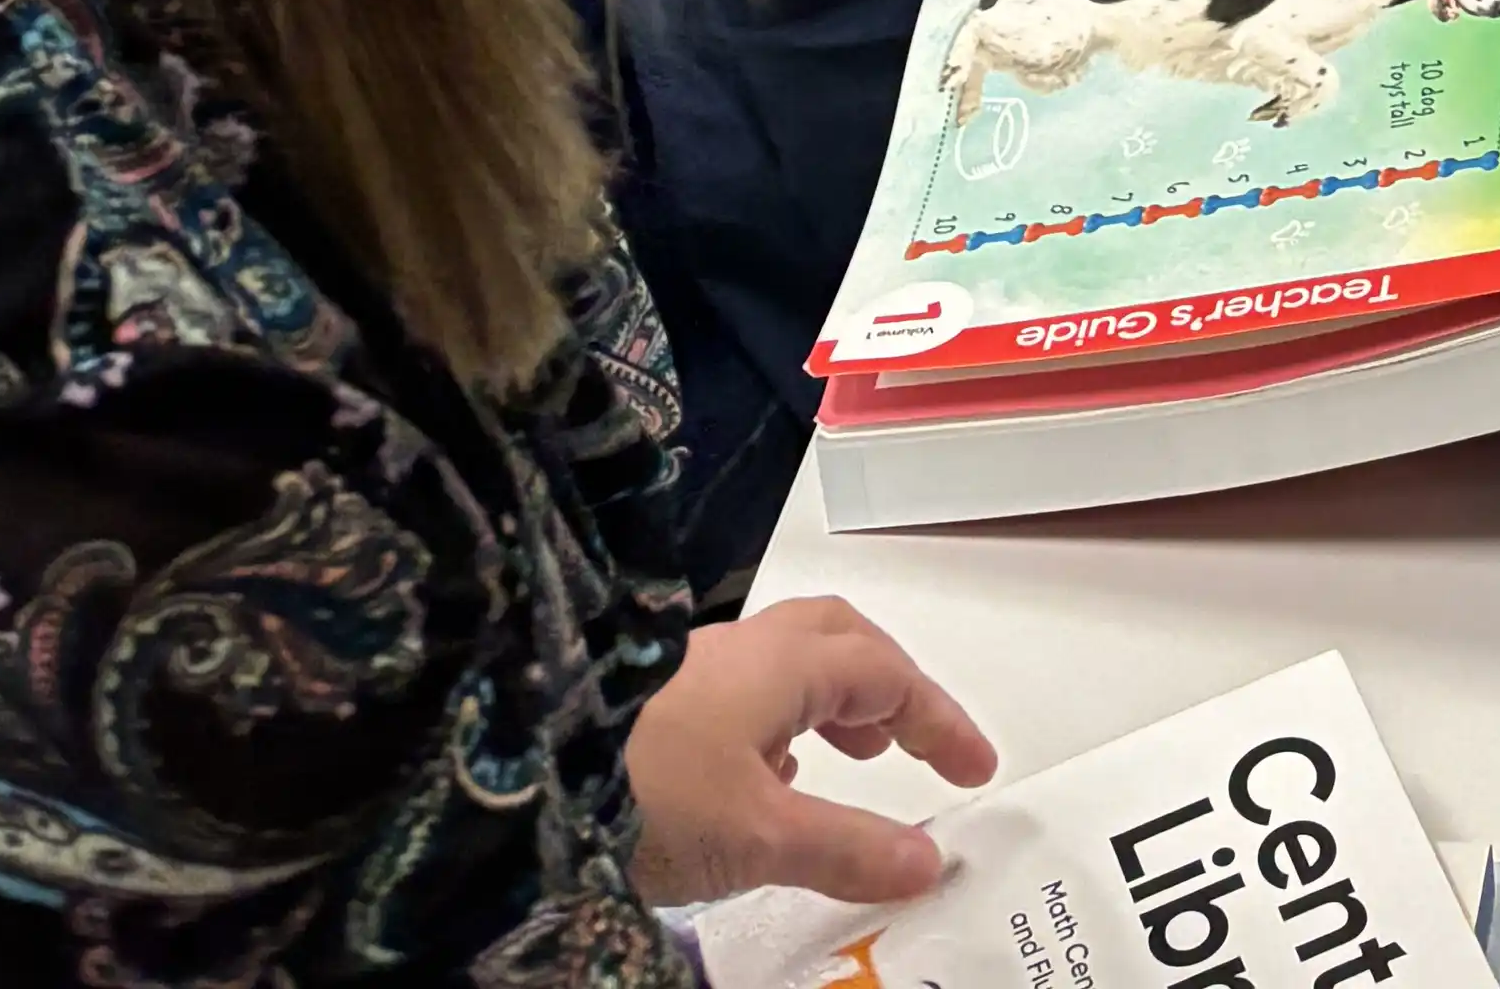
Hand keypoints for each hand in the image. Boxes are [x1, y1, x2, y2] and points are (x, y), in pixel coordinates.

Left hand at [624, 594, 995, 914]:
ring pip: (789, 661)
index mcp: (780, 663)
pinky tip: (773, 777)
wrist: (522, 784)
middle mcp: (742, 648)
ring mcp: (693, 668)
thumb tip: (932, 860)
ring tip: (856, 758)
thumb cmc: (655, 796)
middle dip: (891, 684)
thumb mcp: (761, 836)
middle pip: (840, 638)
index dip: (938, 718)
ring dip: (836, 698)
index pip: (886, 672)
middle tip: (919, 743)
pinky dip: (786, 720)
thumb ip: (849, 848)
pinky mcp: (656, 700)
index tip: (977, 770)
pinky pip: (749, 689)